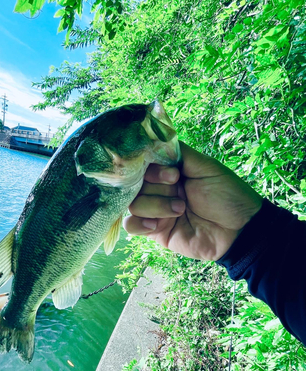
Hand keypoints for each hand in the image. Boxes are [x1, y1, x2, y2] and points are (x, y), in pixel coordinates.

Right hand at [123, 142, 262, 260]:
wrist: (239, 230)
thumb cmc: (228, 195)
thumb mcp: (206, 167)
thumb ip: (179, 153)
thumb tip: (154, 139)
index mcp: (170, 172)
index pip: (144, 165)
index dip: (153, 169)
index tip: (173, 174)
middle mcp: (160, 189)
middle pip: (136, 184)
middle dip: (156, 187)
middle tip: (178, 190)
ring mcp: (156, 211)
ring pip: (133, 204)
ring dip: (155, 206)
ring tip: (180, 210)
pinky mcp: (155, 231)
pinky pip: (131, 226)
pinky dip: (139, 224)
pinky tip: (157, 225)